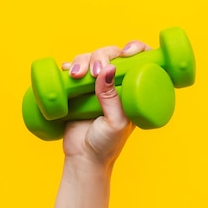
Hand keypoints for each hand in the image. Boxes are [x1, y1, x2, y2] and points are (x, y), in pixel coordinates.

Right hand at [60, 40, 151, 166]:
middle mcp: (116, 83)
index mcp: (134, 88)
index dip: (136, 48)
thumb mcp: (116, 122)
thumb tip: (109, 69)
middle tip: (94, 71)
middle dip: (102, 54)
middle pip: (111, 53)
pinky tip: (67, 71)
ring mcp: (96, 85)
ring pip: (90, 58)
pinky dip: (69, 66)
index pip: (140, 59)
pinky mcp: (77, 89)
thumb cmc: (107, 144)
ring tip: (76, 75)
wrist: (83, 159)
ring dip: (82, 60)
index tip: (127, 52)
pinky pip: (73, 69)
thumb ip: (111, 98)